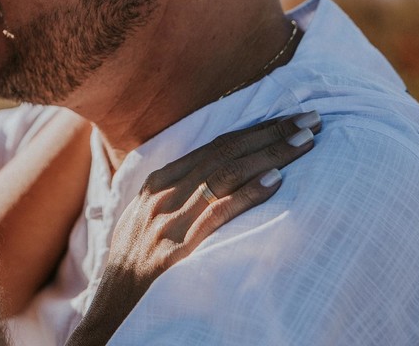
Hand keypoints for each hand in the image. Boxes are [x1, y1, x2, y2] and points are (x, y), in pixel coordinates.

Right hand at [66, 111, 321, 345]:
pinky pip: (217, 212)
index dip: (256, 129)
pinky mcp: (177, 246)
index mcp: (159, 181)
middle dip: (270, 133)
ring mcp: (170, 217)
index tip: (290, 119)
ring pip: (226, 175)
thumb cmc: (133, 260)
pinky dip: (247, 194)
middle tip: (310, 120)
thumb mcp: (146, 217)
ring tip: (304, 141)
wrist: (108, 301)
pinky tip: (275, 180)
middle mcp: (165, 192)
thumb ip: (176, 195)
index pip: (216, 145)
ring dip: (269, 155)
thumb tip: (214, 178)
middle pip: (226, 152)